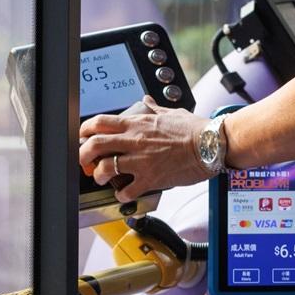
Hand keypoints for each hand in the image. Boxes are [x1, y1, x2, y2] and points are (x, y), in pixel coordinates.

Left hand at [79, 97, 210, 201]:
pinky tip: (124, 193)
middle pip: (94, 145)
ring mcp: (142, 160)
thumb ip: (154, 108)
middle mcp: (136, 140)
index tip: (83, 137)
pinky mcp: (151, 178)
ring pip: (105, 168)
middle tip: (84, 161)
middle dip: (82, 154)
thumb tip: (146, 99)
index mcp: (138, 123)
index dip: (84, 130)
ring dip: (99, 176)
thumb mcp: (172, 112)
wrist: (211, 144)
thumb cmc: (195, 129)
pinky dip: (121, 195)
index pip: (100, 122)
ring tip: (102, 179)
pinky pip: (127, 190)